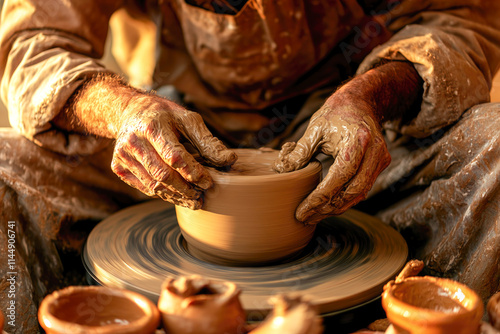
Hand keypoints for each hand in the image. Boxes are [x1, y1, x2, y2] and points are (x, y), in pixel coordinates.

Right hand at [111, 96, 236, 208]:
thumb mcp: (188, 120)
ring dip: (176, 196)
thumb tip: (229, 160)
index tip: (208, 182)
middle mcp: (133, 142)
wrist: (130, 112)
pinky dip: (163, 194)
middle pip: (163, 175)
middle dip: (185, 189)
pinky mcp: (119, 168)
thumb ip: (208, 141)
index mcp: (152, 127)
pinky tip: (178, 196)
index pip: (174, 157)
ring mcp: (123, 157)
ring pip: (153, 186)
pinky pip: (145, 188)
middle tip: (202, 196)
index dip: (193, 172)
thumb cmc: (165, 116)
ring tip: (194, 200)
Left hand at [274, 61, 422, 223]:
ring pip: (359, 194)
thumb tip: (283, 171)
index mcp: (357, 142)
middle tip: (306, 218)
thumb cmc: (336, 113)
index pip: (338, 179)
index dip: (319, 199)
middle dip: (327, 209)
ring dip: (336, 208)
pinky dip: (345, 199)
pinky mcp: (380, 165)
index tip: (301, 211)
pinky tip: (328, 205)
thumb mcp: (314, 128)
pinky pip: (363, 188)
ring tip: (314, 215)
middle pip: (351, 192)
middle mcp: (374, 153)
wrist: (361, 102)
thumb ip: (300, 152)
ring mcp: (380, 160)